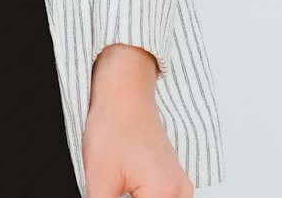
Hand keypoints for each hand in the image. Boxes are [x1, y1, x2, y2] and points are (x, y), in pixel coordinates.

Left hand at [83, 48, 193, 197]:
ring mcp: (181, 188)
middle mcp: (181, 193)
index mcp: (165, 194)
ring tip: (117, 189)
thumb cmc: (113, 127)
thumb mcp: (99, 182)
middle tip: (113, 191)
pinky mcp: (175, 183)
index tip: (112, 196)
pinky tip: (127, 193)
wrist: (124, 94)